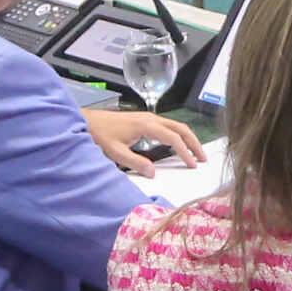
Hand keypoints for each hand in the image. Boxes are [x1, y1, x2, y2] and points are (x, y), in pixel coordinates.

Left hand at [85, 110, 206, 173]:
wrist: (88, 121)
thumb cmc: (100, 135)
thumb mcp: (116, 152)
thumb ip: (135, 163)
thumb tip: (154, 173)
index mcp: (146, 125)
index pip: (173, 138)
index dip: (185, 152)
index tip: (192, 165)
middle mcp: (151, 118)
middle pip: (181, 128)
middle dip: (194, 143)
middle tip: (203, 159)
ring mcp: (149, 117)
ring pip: (176, 125)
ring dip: (188, 138)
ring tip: (196, 153)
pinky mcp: (146, 119)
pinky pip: (169, 126)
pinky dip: (179, 135)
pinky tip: (179, 145)